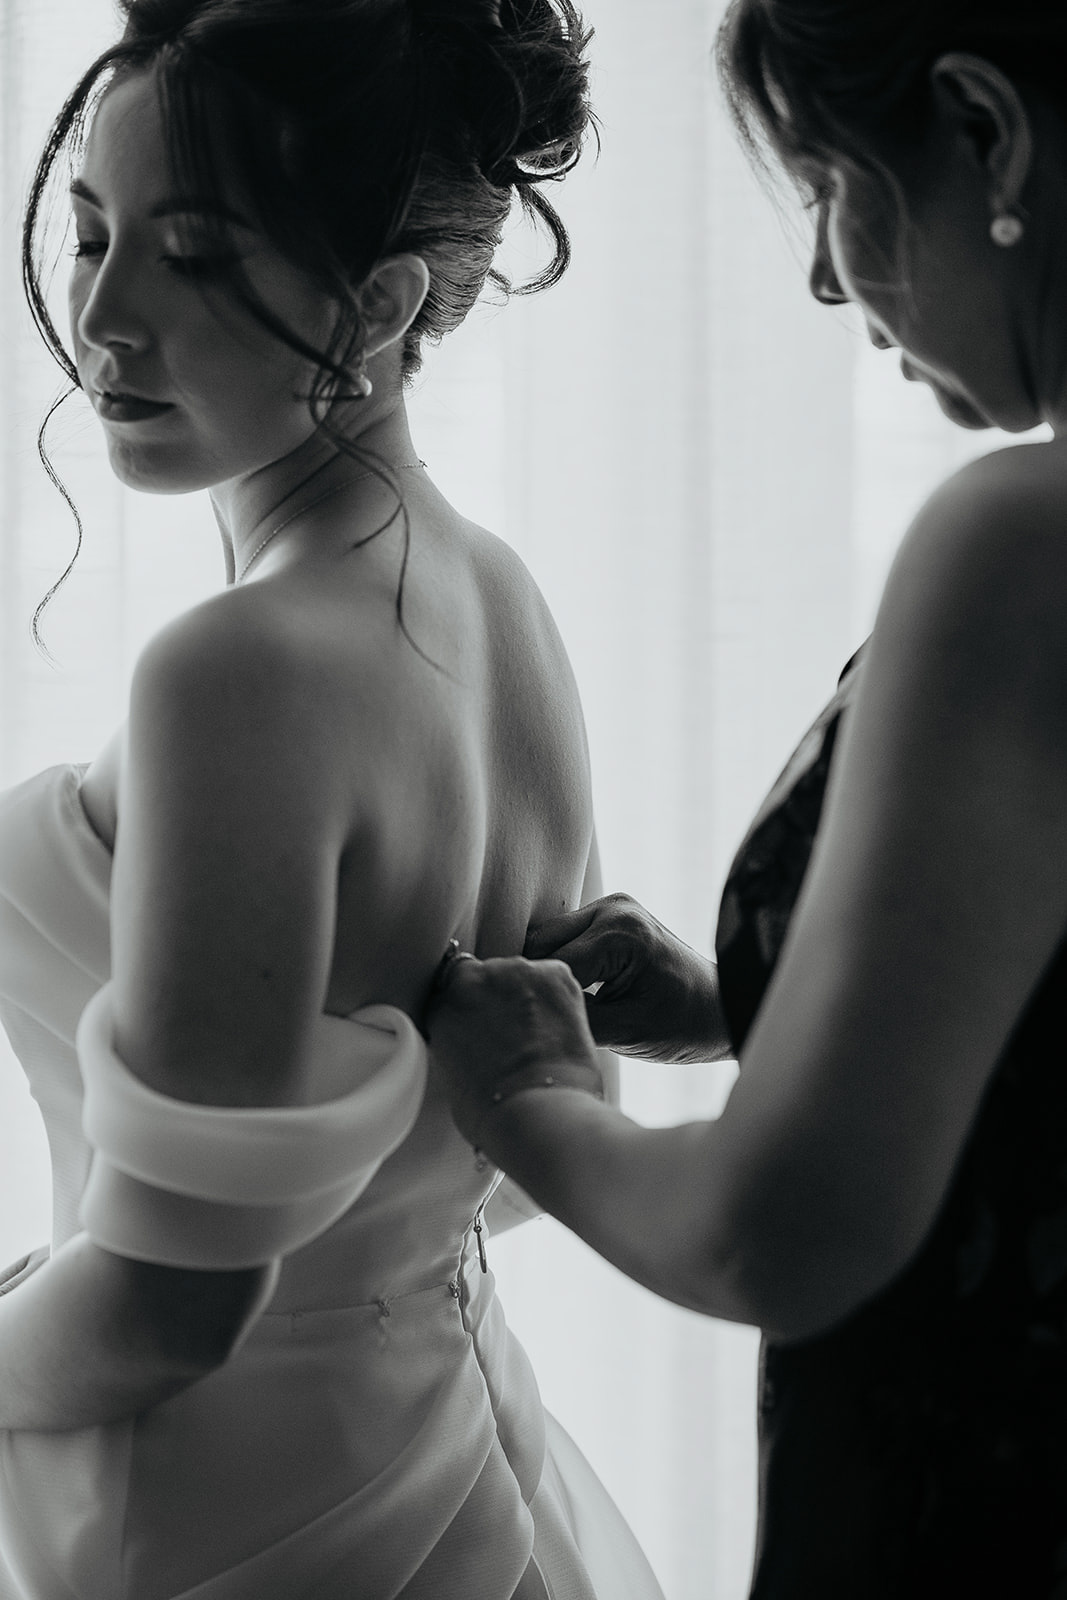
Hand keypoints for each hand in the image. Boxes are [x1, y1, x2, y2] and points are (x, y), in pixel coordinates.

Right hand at [426, 955, 602, 1149]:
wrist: (537, 1111)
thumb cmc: (494, 1112)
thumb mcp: (452, 1078)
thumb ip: (458, 1046)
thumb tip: (477, 1047)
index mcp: (440, 1006)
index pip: (451, 995)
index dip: (472, 1011)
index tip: (483, 1026)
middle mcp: (471, 979)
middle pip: (486, 978)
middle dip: (498, 1000)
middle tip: (514, 1035)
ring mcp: (513, 972)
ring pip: (520, 976)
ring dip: (528, 997)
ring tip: (542, 1037)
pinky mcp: (553, 974)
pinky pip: (555, 978)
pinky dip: (559, 998)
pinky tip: (561, 1028)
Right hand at [524, 893, 732, 1063]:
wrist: (723, 1008)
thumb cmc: (686, 1024)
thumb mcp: (626, 1032)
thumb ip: (574, 1017)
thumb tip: (527, 1015)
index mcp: (619, 932)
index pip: (551, 966)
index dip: (537, 999)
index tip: (526, 1026)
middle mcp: (612, 909)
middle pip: (542, 944)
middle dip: (538, 981)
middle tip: (538, 1019)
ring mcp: (612, 908)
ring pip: (549, 940)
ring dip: (549, 972)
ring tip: (555, 1008)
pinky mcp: (611, 917)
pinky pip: (568, 939)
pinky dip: (564, 965)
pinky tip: (572, 994)